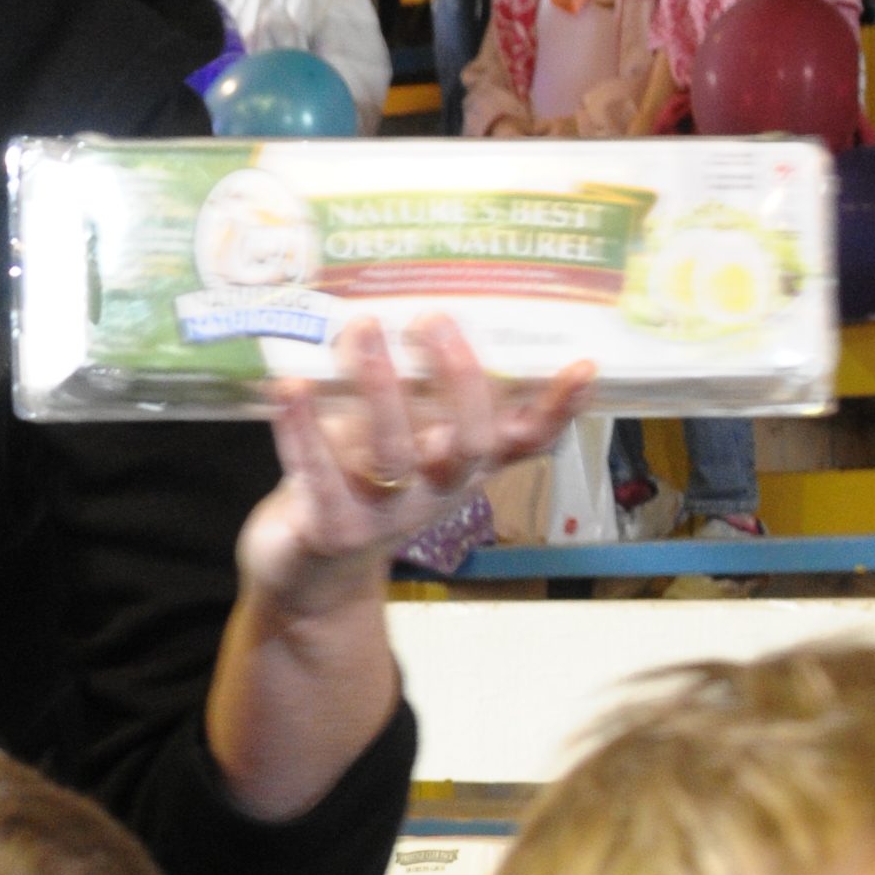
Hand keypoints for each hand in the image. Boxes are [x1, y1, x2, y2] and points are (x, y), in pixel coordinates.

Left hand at [238, 317, 591, 613]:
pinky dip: (302, 428)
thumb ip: (422, 391)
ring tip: (363, 327)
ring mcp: (386, 515)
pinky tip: (290, 385)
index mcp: (464, 465)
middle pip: (469, 441)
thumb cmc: (359, 481)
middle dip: (458, 377)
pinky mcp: (331, 529)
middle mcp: (436, 490)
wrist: (309, 573)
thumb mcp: (402, 435)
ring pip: (396, 453)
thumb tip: (431, 301)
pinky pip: (318, 474)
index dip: (557, 409)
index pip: (526, 439)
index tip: (584, 366)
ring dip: (380, 386)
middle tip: (433, 318)